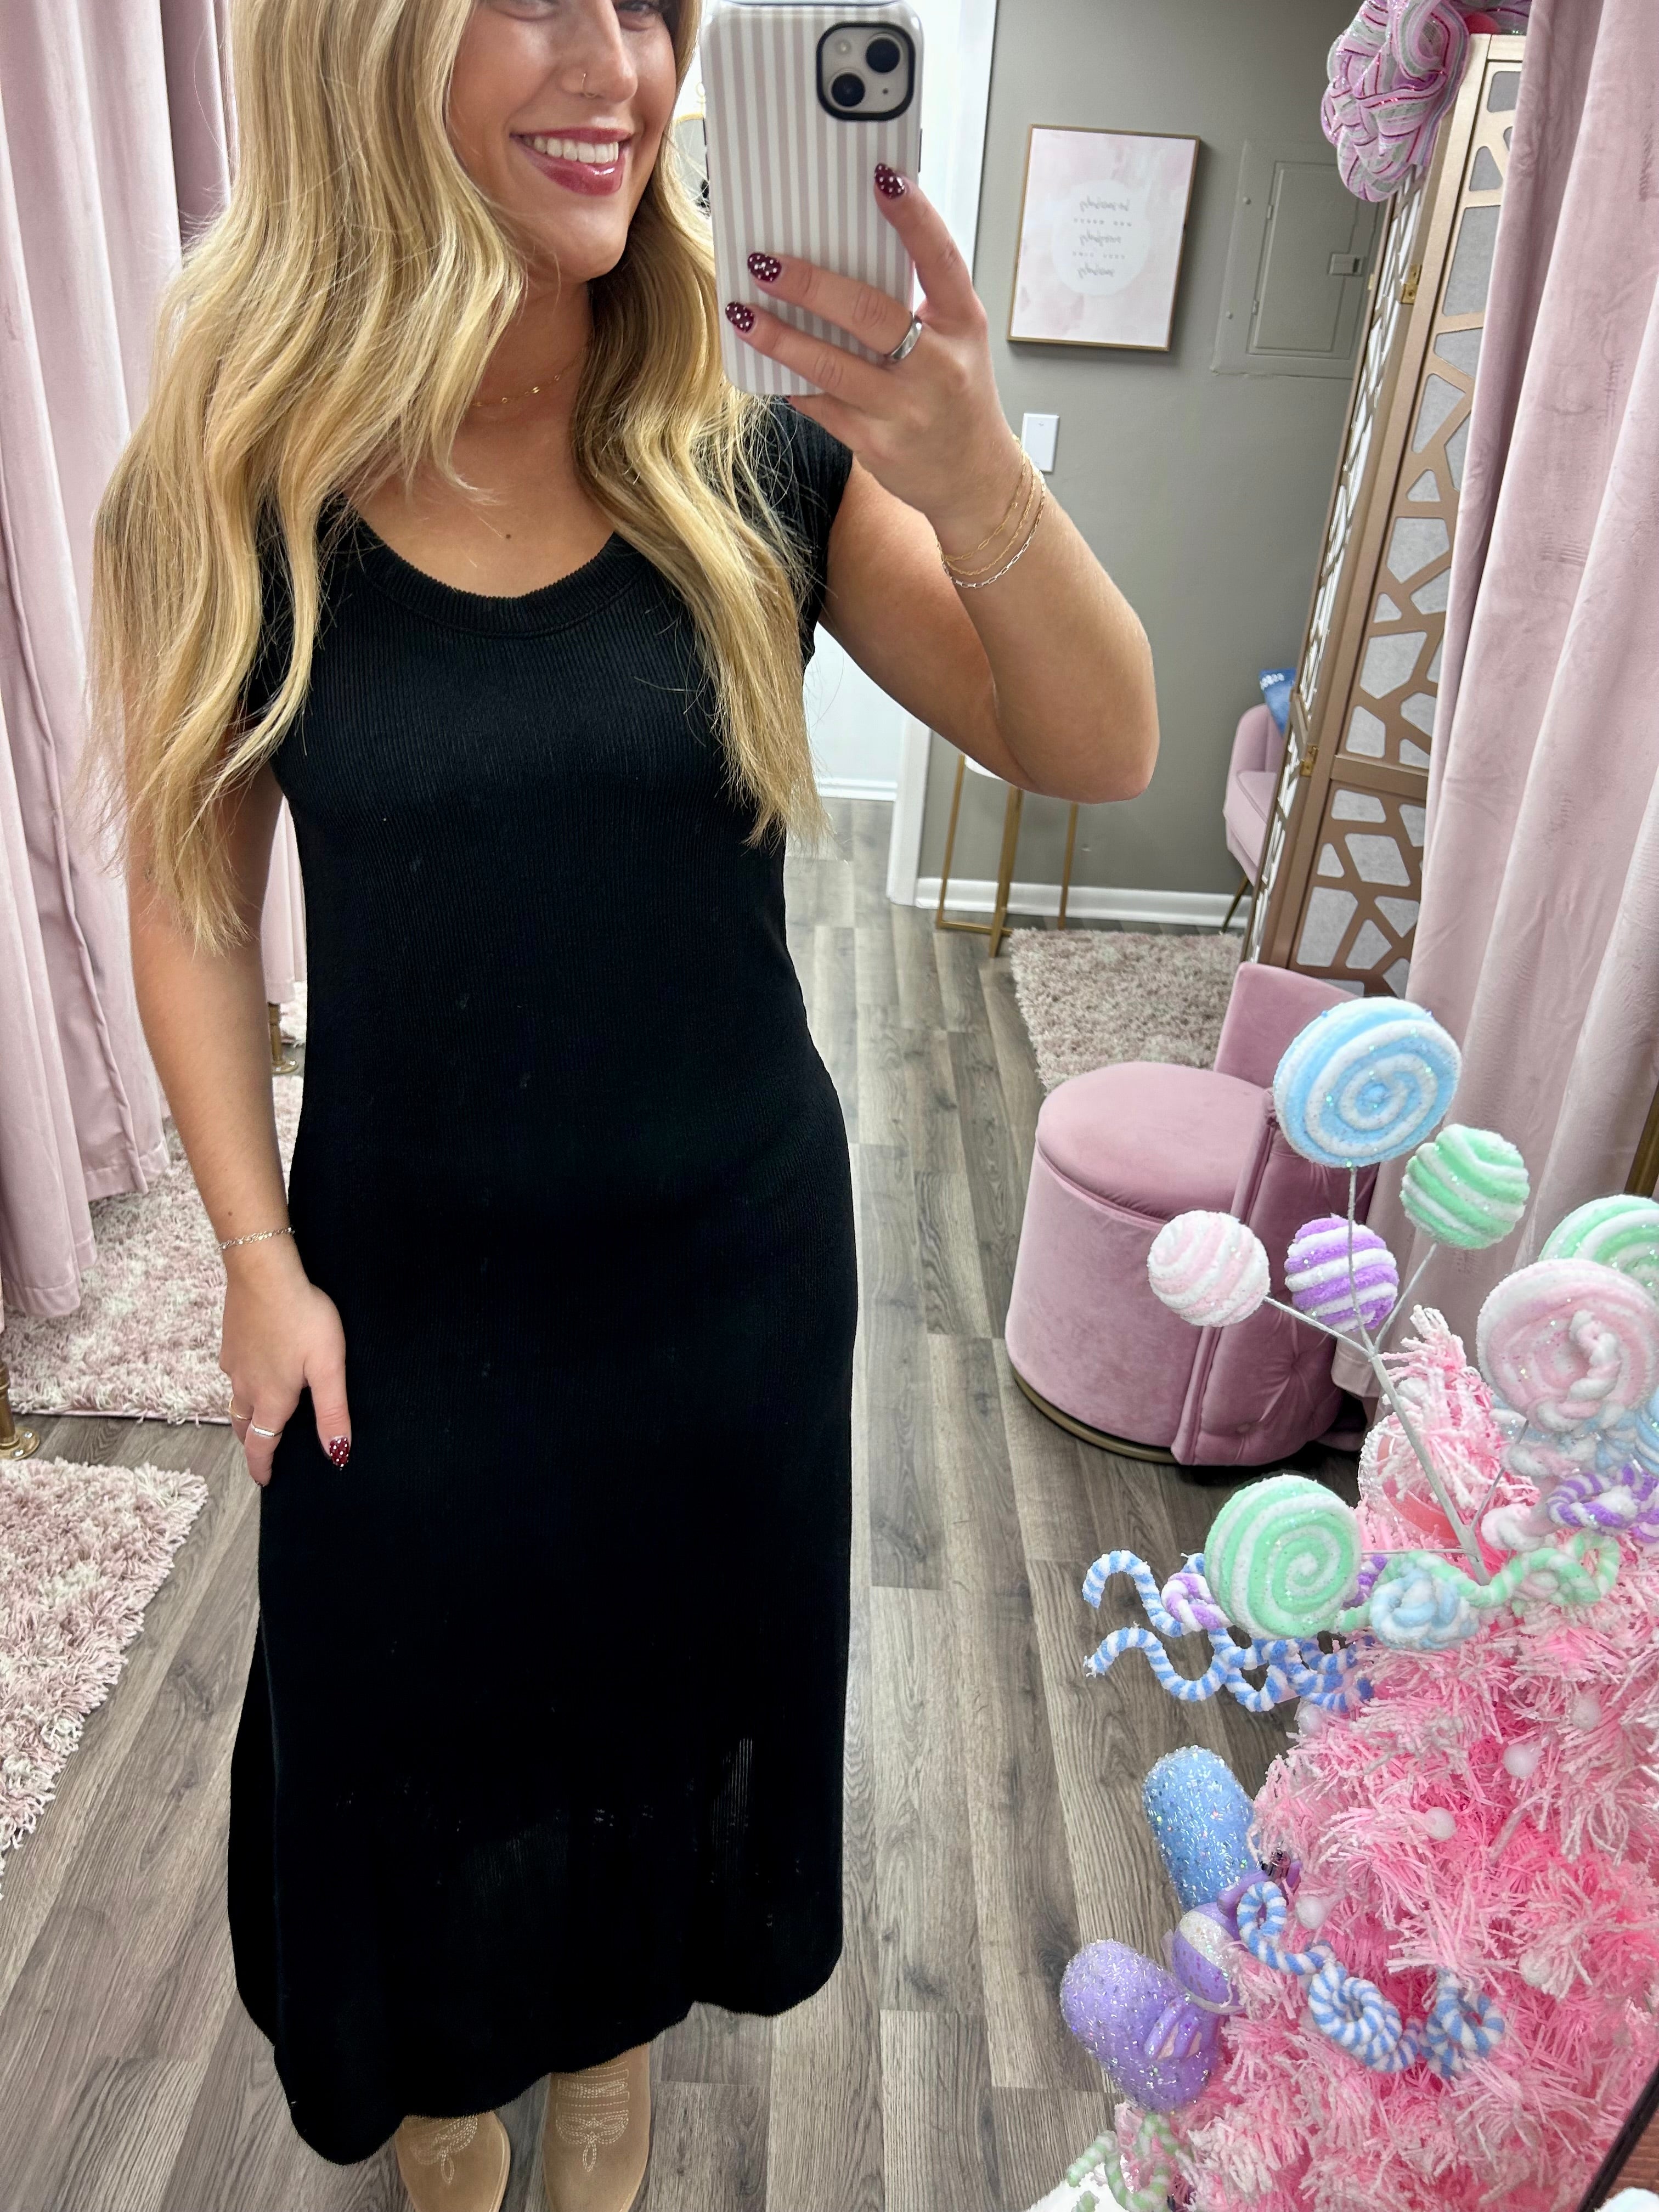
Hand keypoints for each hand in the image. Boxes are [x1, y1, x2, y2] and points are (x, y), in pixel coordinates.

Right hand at [221, 1239, 351, 1484]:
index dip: (262, 1467)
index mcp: (272, 1398)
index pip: (260, 1445)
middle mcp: (246, 1386)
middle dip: (252, 1443)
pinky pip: (233, 1372)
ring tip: (259, 1417)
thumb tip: (337, 1453)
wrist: (263, 1273)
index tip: (265, 1480)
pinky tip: (255, 1368)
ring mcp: (233, 1363)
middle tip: (262, 1451)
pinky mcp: (229, 1341)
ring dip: (245, 1415)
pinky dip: (242, 1383)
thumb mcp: (328, 1367)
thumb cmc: (302, 1317)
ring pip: (235, 1400)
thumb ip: (332, 1411)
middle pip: (244, 1426)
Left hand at [727, 165, 1025, 552]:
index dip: (914, 217)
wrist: (973, 478)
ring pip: (832, 366)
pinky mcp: (876, 444)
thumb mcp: (956, 338)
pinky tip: (763, 361)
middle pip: (869, 313)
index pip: (940, 260)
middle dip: (811, 285)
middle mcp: (938, 365)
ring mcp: (905, 409)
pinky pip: (821, 405)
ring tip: (742, 312)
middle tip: (765, 263)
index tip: (883, 177)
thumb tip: (845, 248)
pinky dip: (789, 381)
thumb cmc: (957, 395)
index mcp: (962, 323)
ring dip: (780, 338)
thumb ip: (916, 299)